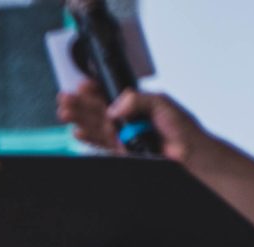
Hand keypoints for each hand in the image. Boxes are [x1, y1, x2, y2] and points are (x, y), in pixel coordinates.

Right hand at [57, 83, 202, 167]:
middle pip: (96, 108)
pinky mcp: (120, 150)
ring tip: (65, 112)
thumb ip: (138, 100)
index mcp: (135, 102)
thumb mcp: (162, 103)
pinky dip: (87, 138)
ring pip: (94, 124)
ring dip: (78, 118)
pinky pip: (99, 143)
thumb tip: (116, 106)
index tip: (81, 85)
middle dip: (79, 103)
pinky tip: (77, 132)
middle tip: (65, 98)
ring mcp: (121, 134)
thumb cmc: (181, 128)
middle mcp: (126, 117)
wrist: (188, 153)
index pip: (109, 92)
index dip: (94, 88)